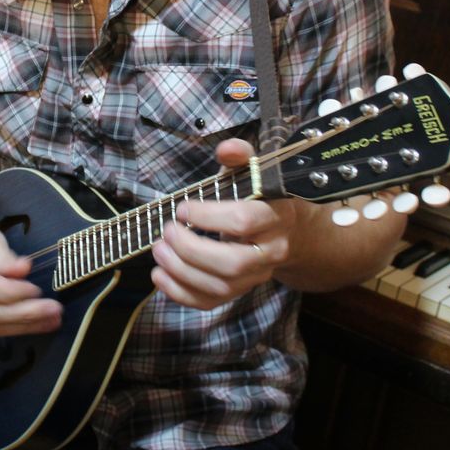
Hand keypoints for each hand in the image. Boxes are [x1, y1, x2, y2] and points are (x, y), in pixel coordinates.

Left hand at [149, 134, 297, 309]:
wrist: (291, 233)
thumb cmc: (263, 199)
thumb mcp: (255, 172)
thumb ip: (240, 156)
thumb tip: (226, 148)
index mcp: (276, 217)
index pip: (244, 221)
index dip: (208, 217)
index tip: (182, 209)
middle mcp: (271, 251)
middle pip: (232, 262)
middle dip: (191, 249)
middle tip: (166, 232)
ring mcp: (257, 276)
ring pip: (221, 286)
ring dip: (181, 272)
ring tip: (158, 251)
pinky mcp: (241, 291)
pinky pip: (211, 302)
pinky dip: (181, 294)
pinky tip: (160, 276)